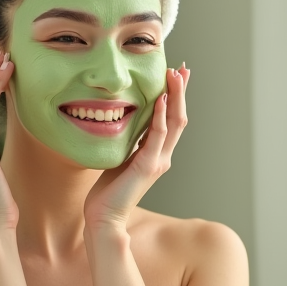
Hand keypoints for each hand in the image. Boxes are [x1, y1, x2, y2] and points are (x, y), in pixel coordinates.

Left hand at [83, 65, 190, 231]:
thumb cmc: (108, 191)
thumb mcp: (121, 158)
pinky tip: (160, 98)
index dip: (176, 97)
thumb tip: (126, 123)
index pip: (172, 120)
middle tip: (182, 68)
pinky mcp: (147, 166)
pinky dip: (160, 115)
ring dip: (175, 97)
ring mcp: (158, 160)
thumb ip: (130, 143)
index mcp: (157, 154)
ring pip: (174, 123)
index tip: (177, 75)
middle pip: (179, 117)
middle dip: (181, 91)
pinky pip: (157, 135)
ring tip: (174, 75)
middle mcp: (163, 156)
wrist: (104, 217)